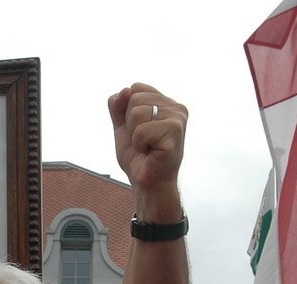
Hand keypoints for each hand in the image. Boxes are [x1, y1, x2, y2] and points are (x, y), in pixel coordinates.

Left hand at [108, 83, 186, 217]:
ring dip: (135, 136)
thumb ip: (118, 106)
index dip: (127, 110)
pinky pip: (141, 131)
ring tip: (148, 146)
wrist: (147, 182)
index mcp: (166, 102)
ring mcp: (178, 118)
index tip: (138, 129)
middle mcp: (176, 107)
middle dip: (130, 124)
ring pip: (136, 113)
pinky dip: (139, 145)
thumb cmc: (139, 156)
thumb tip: (125, 90)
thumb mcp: (122, 126)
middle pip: (134, 99)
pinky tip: (151, 152)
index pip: (135, 88)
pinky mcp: (175, 132)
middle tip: (143, 141)